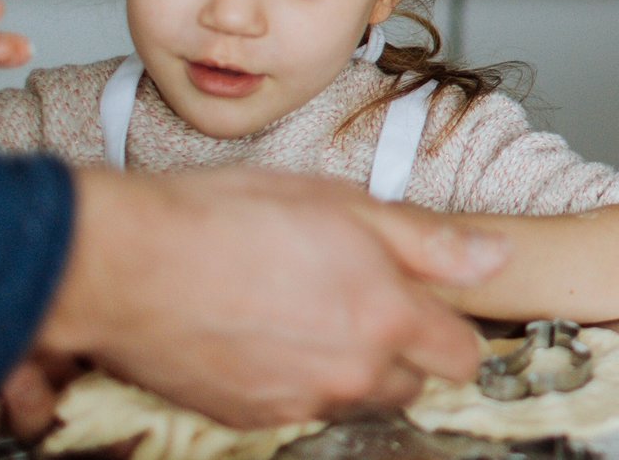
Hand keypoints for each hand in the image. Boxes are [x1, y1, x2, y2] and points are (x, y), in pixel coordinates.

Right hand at [39, 167, 509, 428]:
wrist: (125, 264)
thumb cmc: (226, 219)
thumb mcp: (342, 202)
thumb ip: (428, 240)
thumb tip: (493, 256)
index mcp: (387, 318)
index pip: (462, 355)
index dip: (449, 326)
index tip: (429, 303)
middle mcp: (352, 372)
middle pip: (412, 381)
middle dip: (400, 346)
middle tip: (360, 295)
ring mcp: (301, 401)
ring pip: (355, 393)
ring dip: (347, 362)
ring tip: (304, 306)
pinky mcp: (252, 417)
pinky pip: (300, 403)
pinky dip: (295, 375)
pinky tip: (265, 329)